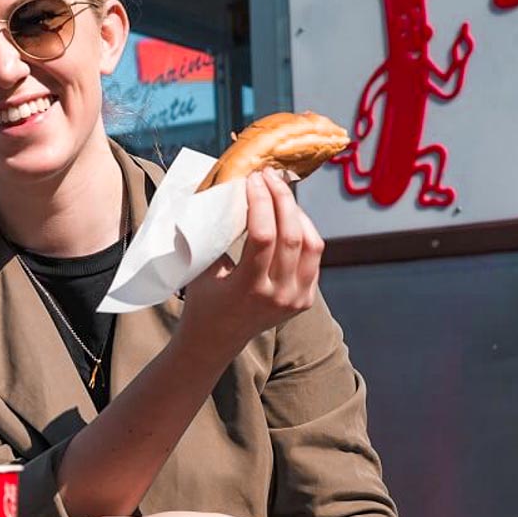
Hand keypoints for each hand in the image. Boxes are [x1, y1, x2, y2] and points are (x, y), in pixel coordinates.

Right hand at [177, 169, 322, 355]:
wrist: (216, 339)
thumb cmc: (203, 300)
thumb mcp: (205, 269)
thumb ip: (220, 237)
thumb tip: (227, 193)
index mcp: (248, 289)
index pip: (264, 236)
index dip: (261, 202)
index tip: (253, 179)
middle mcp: (278, 296)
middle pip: (292, 235)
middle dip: (282, 198)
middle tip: (270, 176)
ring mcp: (296, 299)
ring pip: (312, 244)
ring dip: (297, 213)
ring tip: (281, 193)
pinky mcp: (306, 299)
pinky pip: (314, 257)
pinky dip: (304, 232)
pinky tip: (290, 216)